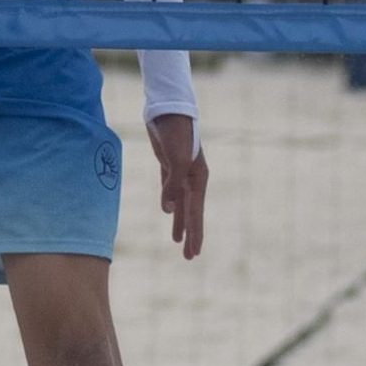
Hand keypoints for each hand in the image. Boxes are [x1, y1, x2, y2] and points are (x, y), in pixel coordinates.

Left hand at [147, 114, 206, 258]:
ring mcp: (180, 171)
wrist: (167, 108)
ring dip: (180, 222)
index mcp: (199, 178)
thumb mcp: (176, 159)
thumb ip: (173, 185)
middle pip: (192, 212)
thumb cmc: (176, 132)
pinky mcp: (167, 164)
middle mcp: (192, 177)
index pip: (196, 212)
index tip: (194, 253)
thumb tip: (168, 209)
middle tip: (190, 258)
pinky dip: (170, 203)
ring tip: (178, 243)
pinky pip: (170, 190)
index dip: (195, 234)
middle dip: (191, 235)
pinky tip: (168, 213)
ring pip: (181, 204)